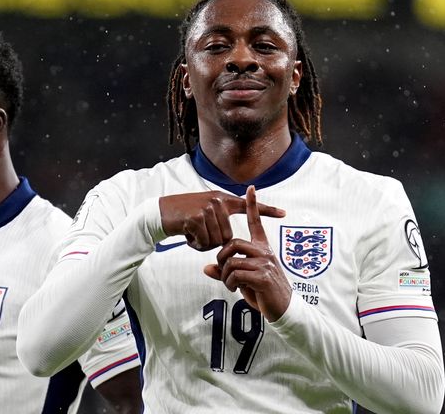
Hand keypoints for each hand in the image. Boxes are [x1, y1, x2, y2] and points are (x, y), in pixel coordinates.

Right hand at [159, 190, 284, 250]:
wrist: (160, 212)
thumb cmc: (182, 215)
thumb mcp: (203, 210)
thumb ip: (218, 218)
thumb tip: (229, 239)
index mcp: (222, 199)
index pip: (247, 206)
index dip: (266, 210)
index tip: (284, 214)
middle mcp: (217, 201)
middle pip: (228, 236)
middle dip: (214, 242)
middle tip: (199, 234)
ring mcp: (207, 209)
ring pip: (217, 241)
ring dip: (204, 244)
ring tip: (192, 233)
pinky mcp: (196, 218)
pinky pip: (204, 243)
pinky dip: (195, 244)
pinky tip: (187, 235)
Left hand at [203, 186, 292, 321]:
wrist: (283, 309)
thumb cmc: (264, 293)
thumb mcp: (243, 280)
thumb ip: (226, 272)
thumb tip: (206, 268)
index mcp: (262, 249)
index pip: (256, 222)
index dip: (253, 205)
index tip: (250, 188)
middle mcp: (265, 252)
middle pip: (232, 243)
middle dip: (221, 258)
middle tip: (223, 272)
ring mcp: (265, 263)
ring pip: (231, 261)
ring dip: (225, 276)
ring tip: (231, 285)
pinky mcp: (263, 277)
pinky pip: (236, 274)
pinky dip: (230, 284)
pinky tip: (236, 289)